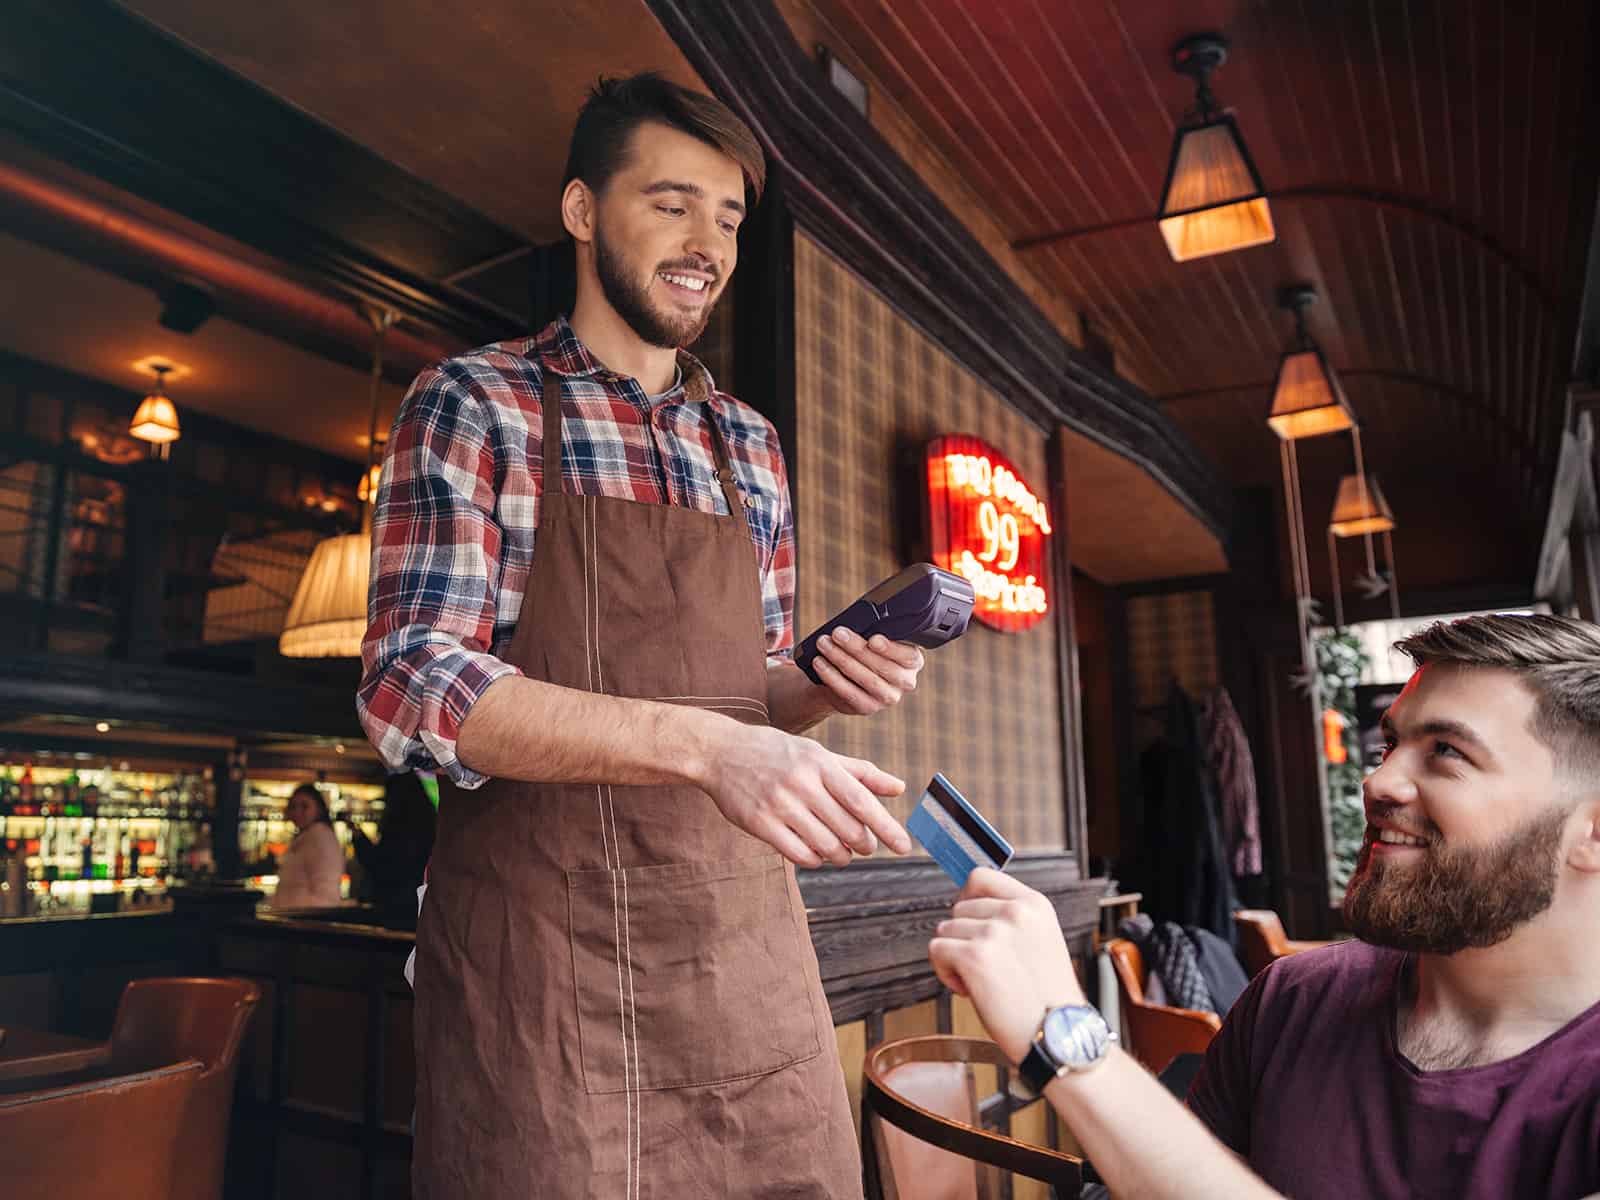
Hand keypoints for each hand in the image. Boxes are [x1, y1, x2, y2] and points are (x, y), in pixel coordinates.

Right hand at [699, 722, 911, 867]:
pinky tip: (816, 852)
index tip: (904, 846)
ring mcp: (779, 804)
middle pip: (848, 829)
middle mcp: (802, 783)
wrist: (722, 752)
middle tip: (866, 846)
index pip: (862, 800)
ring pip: (826, 847)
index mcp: (820, 763)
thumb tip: (900, 787)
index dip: (886, 826)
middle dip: (864, 845)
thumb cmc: (778, 753)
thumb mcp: (819, 753)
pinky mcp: (760, 823)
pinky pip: (799, 854)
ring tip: (841, 852)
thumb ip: (860, 772)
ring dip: (841, 856)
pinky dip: (815, 860)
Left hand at [811, 628, 924, 714]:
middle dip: (857, 648)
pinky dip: (832, 676)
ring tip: (824, 644)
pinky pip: (849, 692)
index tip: (873, 639)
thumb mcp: (872, 638)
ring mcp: (888, 697)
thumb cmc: (863, 651)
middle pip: (883, 666)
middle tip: (837, 633)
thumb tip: (857, 622)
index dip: (891, 648)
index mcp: (912, 661)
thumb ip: (872, 631)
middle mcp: (905, 682)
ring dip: (841, 659)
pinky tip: (820, 663)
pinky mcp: (868, 707)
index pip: (909, 656)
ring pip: (866, 679)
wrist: (847, 678)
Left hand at [928, 868, 1086, 1063]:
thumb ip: (1011, 918)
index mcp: (1035, 904)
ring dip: (954, 957)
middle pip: (958, 908)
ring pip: (944, 930)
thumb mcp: (1041, 940)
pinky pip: (936, 951)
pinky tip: (970, 990)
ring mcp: (994, 932)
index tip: (969, 921)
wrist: (1059, 1036)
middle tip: (987, 968)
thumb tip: (967, 905)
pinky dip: (945, 973)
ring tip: (982, 981)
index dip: (966, 898)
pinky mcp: (974, 956)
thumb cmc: (1048, 998)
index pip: (981, 876)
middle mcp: (1015, 912)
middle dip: (963, 937)